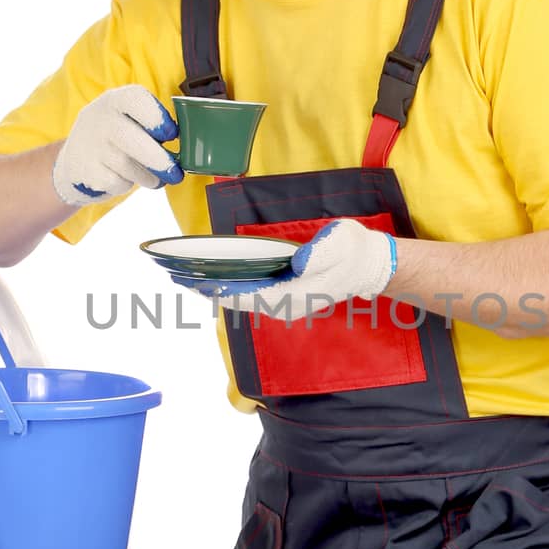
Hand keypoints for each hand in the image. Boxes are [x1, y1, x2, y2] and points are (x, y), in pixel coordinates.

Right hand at [53, 85, 184, 206]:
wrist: (75, 161)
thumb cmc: (117, 139)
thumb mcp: (129, 120)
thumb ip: (153, 126)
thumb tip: (189, 145)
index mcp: (116, 100)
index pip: (135, 98)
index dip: (157, 116)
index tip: (172, 133)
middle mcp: (99, 118)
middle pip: (131, 138)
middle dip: (159, 160)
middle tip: (176, 173)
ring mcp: (90, 145)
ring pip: (127, 166)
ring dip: (148, 176)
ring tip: (156, 178)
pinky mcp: (85, 170)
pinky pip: (116, 182)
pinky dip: (127, 185)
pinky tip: (126, 179)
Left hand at [170, 219, 397, 317]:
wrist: (370, 266)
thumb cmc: (352, 252)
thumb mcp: (337, 245)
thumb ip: (316, 255)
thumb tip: (296, 262)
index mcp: (295, 293)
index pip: (250, 295)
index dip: (222, 289)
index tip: (197, 283)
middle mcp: (286, 303)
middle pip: (241, 300)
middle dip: (210, 290)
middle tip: (178, 278)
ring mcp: (287, 302)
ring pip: (245, 300)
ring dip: (218, 290)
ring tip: (190, 279)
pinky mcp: (287, 295)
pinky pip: (252, 295)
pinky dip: (232, 288)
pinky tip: (218, 280)